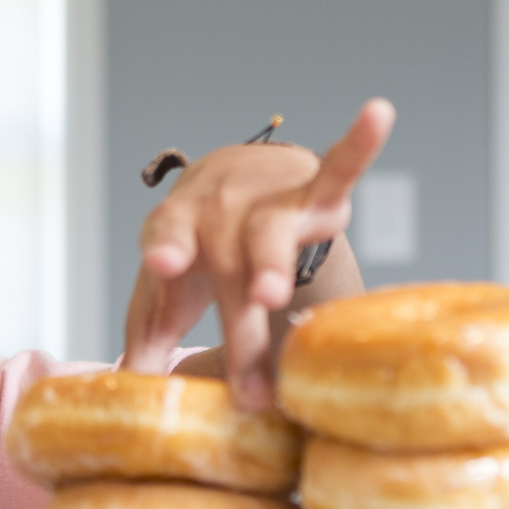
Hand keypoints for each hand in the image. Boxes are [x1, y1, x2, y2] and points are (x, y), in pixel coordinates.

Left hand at [122, 98, 393, 408]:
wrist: (233, 176)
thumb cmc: (195, 246)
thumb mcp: (165, 289)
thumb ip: (148, 336)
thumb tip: (130, 393)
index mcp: (174, 228)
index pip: (164, 238)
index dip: (165, 249)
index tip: (162, 265)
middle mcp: (216, 209)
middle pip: (227, 270)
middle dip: (240, 330)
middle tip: (251, 389)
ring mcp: (265, 201)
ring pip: (271, 235)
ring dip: (272, 266)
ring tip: (272, 298)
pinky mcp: (313, 193)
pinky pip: (338, 169)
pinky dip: (358, 145)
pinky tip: (378, 114)